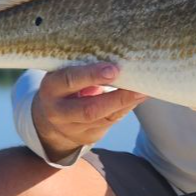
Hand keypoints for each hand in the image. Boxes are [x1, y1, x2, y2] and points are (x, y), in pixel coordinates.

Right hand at [32, 62, 146, 161]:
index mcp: (51, 88)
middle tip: (138, 87)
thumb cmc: (65, 86)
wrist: (51, 119)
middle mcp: (58, 111)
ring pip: (103, 118)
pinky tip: (138, 98)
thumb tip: (116, 57)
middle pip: (88, 109)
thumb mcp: (65, 74)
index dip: (91, 75)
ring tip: (144, 91)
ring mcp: (72, 128)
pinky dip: (126, 109)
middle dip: (115, 98)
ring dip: (126, 104)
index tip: (113, 69)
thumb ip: (83, 67)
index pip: (69, 80)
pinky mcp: (87, 137)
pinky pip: (110, 122)